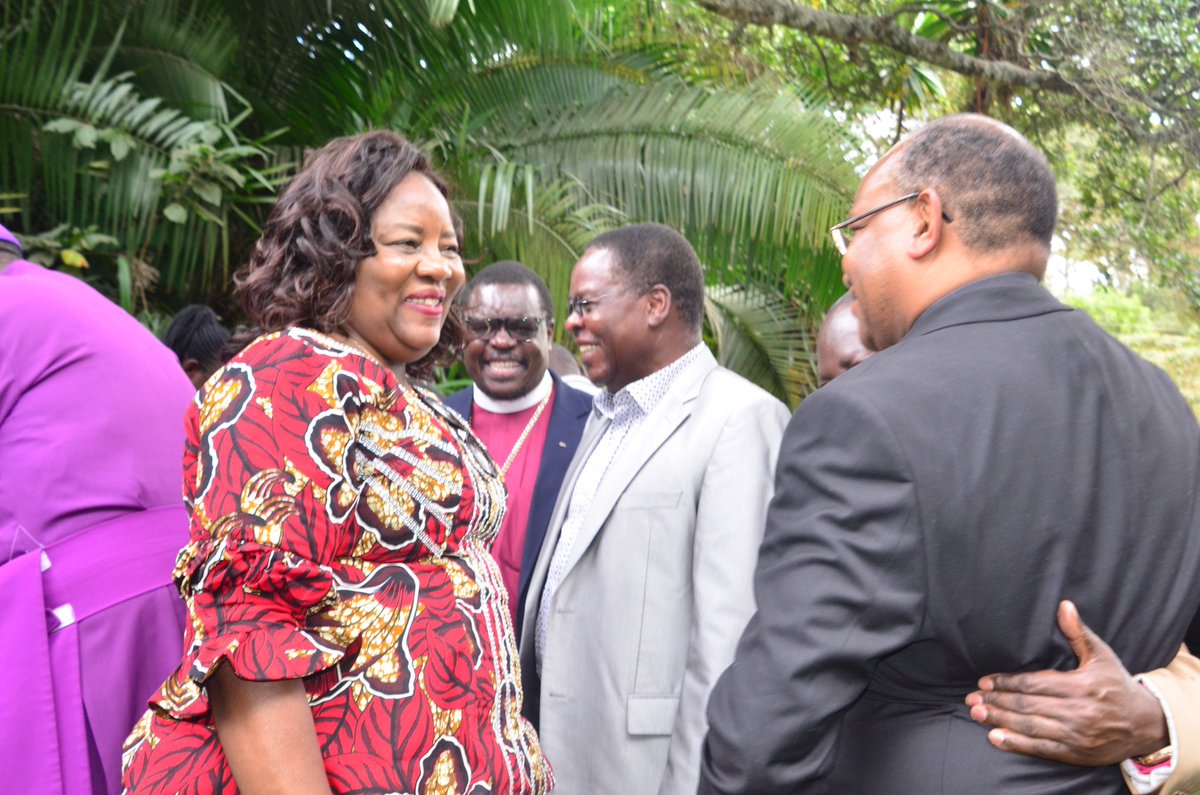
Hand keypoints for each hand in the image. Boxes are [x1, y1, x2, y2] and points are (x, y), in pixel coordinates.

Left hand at [964, 599, 1168, 765]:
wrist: (1145, 724)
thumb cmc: (1117, 685)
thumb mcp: (1101, 656)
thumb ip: (1078, 633)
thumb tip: (1063, 605)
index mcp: (1081, 686)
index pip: (1034, 683)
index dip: (1007, 682)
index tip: (985, 680)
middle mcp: (1078, 712)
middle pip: (1027, 705)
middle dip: (996, 700)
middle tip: (972, 697)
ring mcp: (1077, 735)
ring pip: (1030, 726)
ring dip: (999, 719)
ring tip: (976, 712)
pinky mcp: (1076, 754)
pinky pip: (1041, 749)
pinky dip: (1016, 744)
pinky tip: (995, 737)